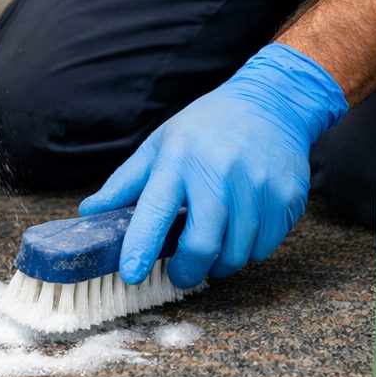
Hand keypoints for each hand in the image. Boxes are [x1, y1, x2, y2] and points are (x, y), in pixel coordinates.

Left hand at [79, 44, 347, 288]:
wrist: (272, 103)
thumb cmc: (207, 128)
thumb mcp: (161, 144)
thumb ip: (126, 183)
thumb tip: (89, 213)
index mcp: (180, 159)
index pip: (155, 210)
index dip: (141, 246)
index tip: (130, 274)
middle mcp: (220, 172)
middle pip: (201, 243)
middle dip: (187, 270)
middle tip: (181, 273)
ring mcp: (257, 186)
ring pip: (236, 253)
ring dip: (221, 263)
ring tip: (214, 247)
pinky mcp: (286, 197)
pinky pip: (265, 247)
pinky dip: (249, 250)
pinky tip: (242, 230)